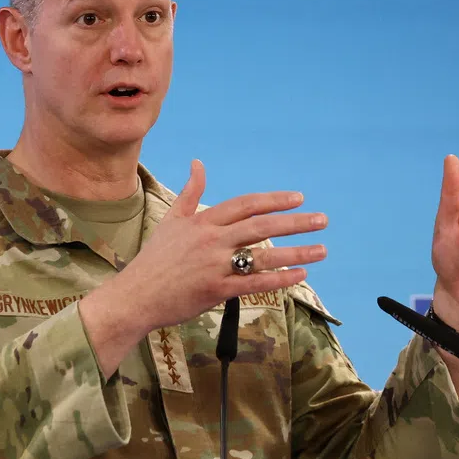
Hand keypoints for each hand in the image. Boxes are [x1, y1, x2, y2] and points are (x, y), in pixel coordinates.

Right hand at [79, 159, 327, 375]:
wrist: (136, 295)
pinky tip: (300, 275)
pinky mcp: (216, 290)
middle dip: (295, 222)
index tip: (298, 199)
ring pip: (263, 255)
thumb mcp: (171, 219)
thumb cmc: (154, 259)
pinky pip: (254, 283)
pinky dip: (279, 279)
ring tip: (322, 249)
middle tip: (322, 220)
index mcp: (202, 221)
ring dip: (296, 252)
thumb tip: (198, 163)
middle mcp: (211, 240)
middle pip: (260, 226)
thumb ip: (190, 192)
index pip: (245, 205)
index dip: (273, 200)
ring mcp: (214, 266)